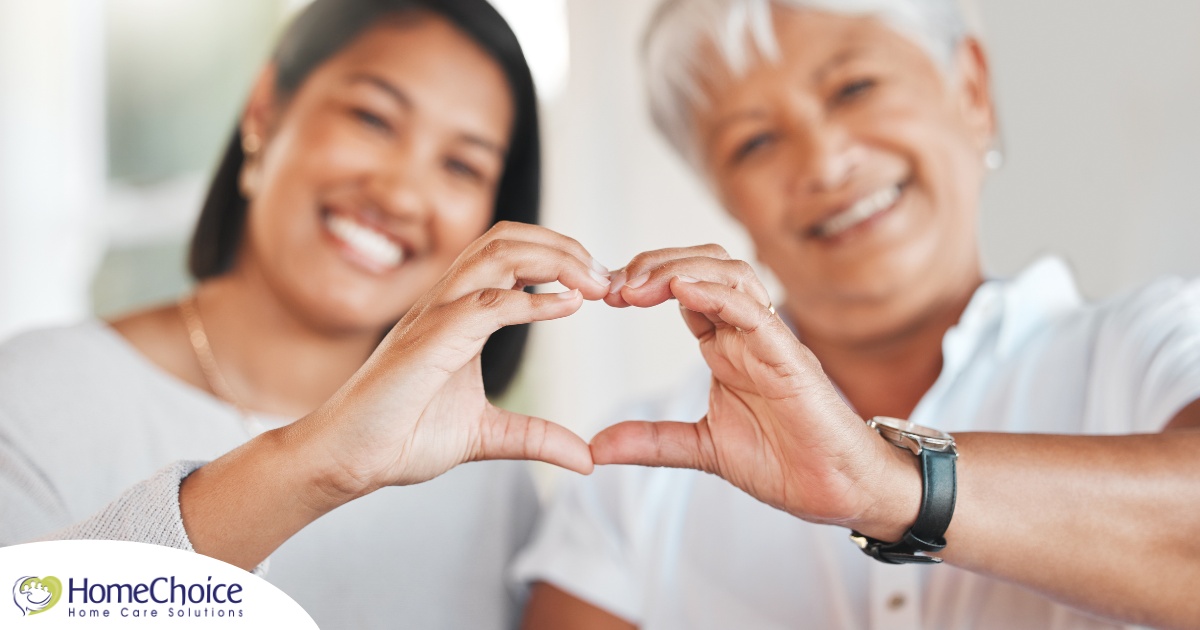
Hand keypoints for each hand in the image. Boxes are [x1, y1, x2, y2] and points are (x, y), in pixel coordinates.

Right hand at [300, 221, 611, 498]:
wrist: (347, 459)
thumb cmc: (401, 436)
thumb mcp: (487, 436)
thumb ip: (535, 437)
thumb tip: (587, 458)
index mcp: (458, 314)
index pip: (510, 256)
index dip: (559, 259)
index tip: (601, 285)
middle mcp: (445, 303)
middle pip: (508, 239)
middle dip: (563, 247)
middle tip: (606, 276)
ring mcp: (435, 316)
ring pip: (496, 255)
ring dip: (554, 260)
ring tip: (593, 283)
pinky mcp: (429, 341)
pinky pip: (486, 304)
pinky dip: (532, 300)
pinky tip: (567, 305)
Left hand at [593, 245, 918, 536]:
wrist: (837, 491)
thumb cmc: (784, 461)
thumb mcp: (700, 448)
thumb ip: (651, 441)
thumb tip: (597, 447)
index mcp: (726, 346)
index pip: (682, 289)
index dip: (643, 283)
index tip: (604, 295)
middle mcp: (746, 333)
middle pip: (703, 266)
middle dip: (655, 264)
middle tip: (613, 285)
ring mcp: (769, 340)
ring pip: (729, 274)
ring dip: (679, 269)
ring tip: (638, 285)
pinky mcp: (788, 357)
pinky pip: (754, 311)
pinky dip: (717, 294)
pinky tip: (681, 290)